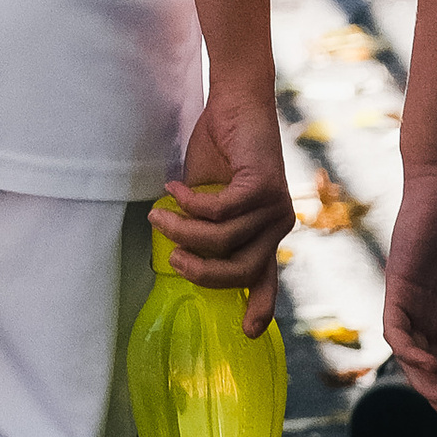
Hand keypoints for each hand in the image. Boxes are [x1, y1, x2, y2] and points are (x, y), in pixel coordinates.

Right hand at [157, 78, 293, 337]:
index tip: (246, 332)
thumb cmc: (221, 149)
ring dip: (182, 230)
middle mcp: (277, 226)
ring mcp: (275, 208)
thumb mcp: (209, 196)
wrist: (236, 103)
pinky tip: (174, 187)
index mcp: (266, 234)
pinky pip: (219, 211)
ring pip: (223, 239)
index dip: (258, 308)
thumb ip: (205, 226)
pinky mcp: (264, 186)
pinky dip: (190, 203)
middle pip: (240, 270)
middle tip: (172, 258)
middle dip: (201, 271)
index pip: (266, 279)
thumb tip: (180, 253)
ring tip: (159, 215)